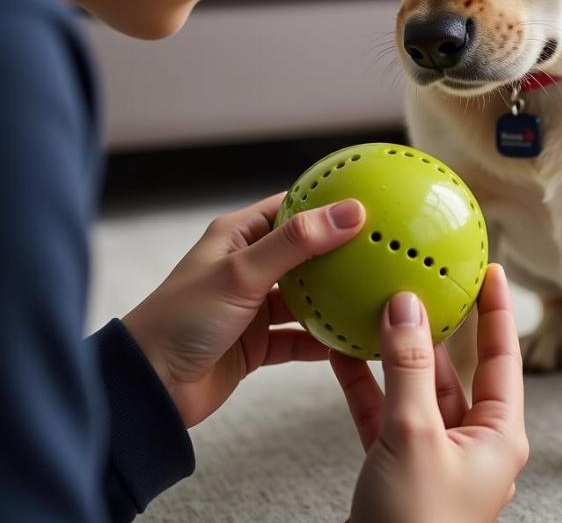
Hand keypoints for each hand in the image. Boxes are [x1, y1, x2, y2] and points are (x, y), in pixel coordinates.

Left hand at [123, 192, 364, 427]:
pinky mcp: (258, 343)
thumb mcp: (241, 272)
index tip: (367, 203)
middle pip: (305, 252)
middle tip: (381, 249)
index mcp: (238, 236)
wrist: (149, 388)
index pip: (291, 207)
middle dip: (339, 253)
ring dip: (334, 298)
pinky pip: (300, 337)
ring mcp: (254, 306)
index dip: (327, 203)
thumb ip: (296, 242)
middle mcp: (248, 267)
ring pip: (306, 297)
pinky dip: (323, 339)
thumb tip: (349, 212)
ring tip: (373, 293)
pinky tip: (351, 340)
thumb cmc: (180, 319)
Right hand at [331, 264, 528, 522]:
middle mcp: (470, 440)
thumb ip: (409, 368)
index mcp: (498, 435)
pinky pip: (383, 410)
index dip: (497, 310)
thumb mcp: (414, 438)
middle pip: (455, 367)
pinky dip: (364, 382)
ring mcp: (432, 452)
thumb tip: (407, 307)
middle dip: (435, 325)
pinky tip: (343, 351)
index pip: (503, 357)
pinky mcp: (396, 464)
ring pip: (414, 384)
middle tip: (422, 279)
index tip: (490, 270)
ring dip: (392, 349)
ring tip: (376, 305)